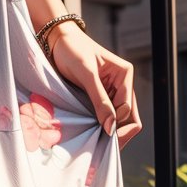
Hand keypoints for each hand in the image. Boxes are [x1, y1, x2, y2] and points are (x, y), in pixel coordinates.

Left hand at [47, 24, 142, 149]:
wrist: (57, 39)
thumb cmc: (72, 49)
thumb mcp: (86, 74)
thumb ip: (100, 99)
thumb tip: (111, 127)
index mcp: (124, 75)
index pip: (128, 109)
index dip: (118, 126)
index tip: (104, 138)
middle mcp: (122, 84)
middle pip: (129, 117)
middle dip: (118, 132)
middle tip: (103, 146)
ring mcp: (112, 91)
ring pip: (119, 119)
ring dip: (110, 130)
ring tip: (97, 141)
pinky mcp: (101, 96)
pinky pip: (107, 115)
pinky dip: (103, 125)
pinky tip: (93, 133)